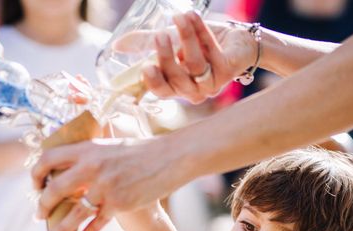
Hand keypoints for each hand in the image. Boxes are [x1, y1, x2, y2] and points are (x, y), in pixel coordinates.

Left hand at [32, 136, 178, 230]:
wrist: (172, 158)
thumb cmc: (145, 149)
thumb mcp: (113, 143)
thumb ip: (92, 152)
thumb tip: (72, 162)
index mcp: (87, 149)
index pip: (48, 159)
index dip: (36, 174)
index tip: (35, 185)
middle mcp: (92, 167)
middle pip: (55, 190)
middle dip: (42, 206)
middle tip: (39, 215)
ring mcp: (105, 187)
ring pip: (74, 213)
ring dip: (58, 229)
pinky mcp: (120, 203)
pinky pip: (97, 222)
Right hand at [116, 11, 257, 103]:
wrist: (236, 40)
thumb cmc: (201, 44)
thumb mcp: (171, 41)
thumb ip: (145, 43)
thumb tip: (116, 45)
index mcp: (178, 87)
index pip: (162, 91)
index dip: (153, 82)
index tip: (145, 67)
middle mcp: (194, 90)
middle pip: (177, 80)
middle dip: (166, 56)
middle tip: (160, 34)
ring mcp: (212, 83)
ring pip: (195, 65)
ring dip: (186, 38)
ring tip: (180, 16)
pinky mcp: (228, 71)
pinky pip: (212, 52)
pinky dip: (201, 32)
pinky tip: (193, 16)